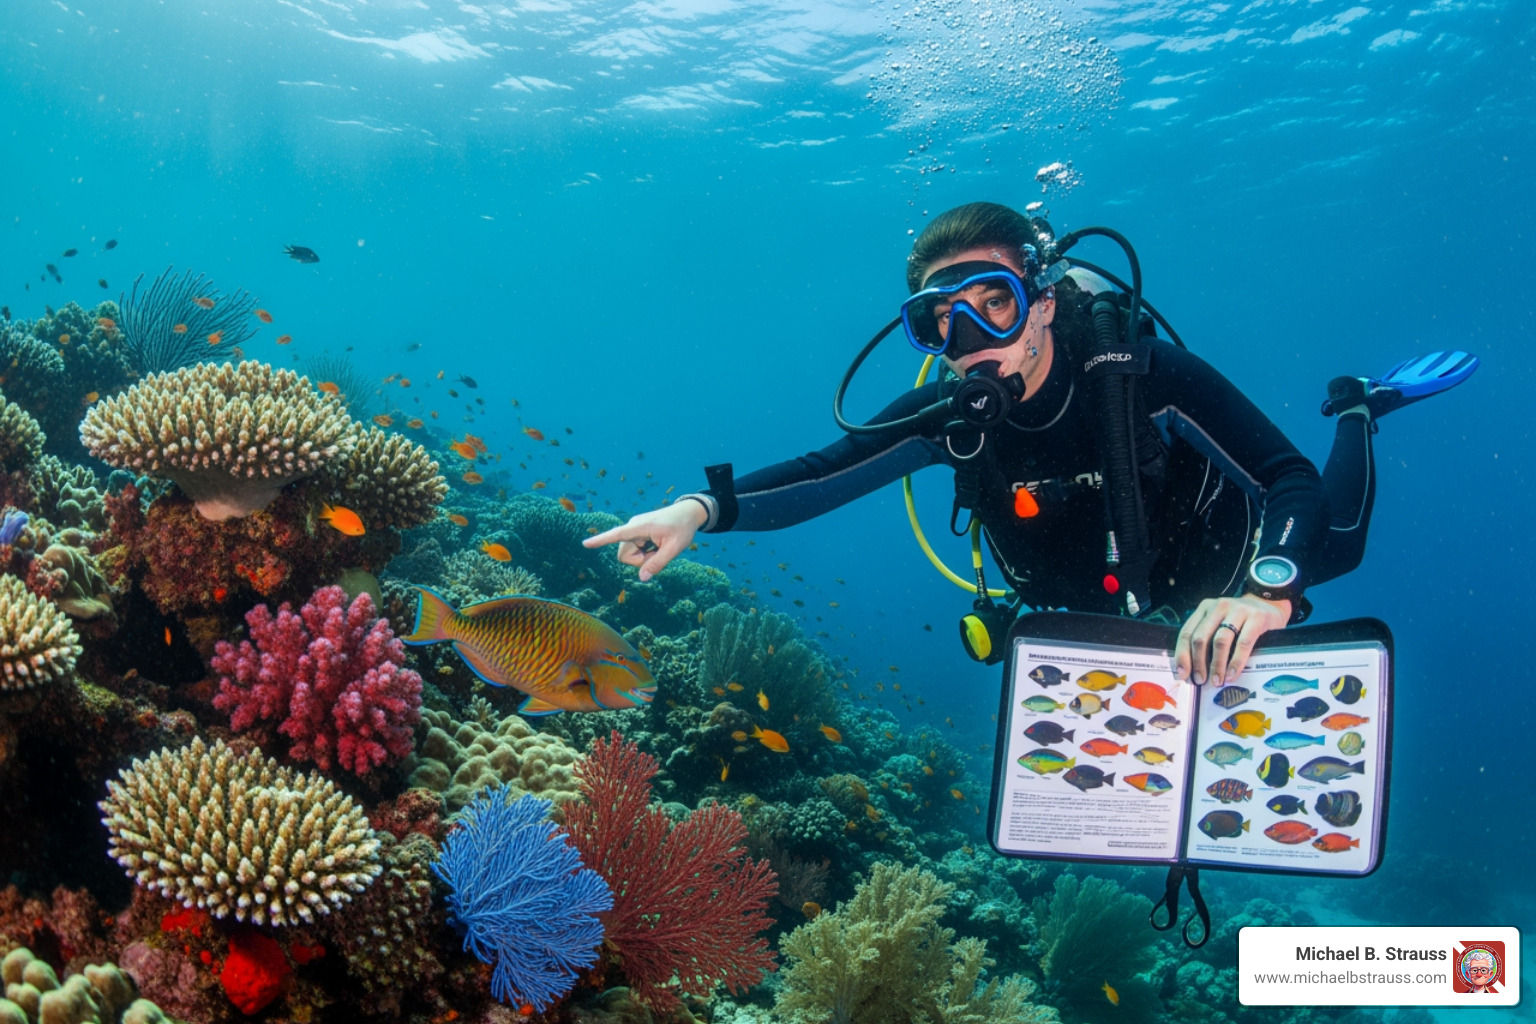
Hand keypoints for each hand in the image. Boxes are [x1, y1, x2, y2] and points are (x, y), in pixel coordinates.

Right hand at [582, 502, 706, 581]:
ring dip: (644, 557)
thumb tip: (642, 578)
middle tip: (658, 552)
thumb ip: (658, 564)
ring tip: (659, 547)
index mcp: (640, 527)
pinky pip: (635, 550)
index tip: (585, 544)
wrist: (688, 513)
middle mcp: (633, 527)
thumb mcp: (674, 548)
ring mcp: (634, 530)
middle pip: (624, 555)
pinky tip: (658, 544)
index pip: (617, 534)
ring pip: (630, 555)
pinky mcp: (637, 533)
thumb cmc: (682, 528)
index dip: (601, 540)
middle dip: (639, 561)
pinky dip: (646, 552)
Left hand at [1174, 594, 1291, 684]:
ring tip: (1216, 681)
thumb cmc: (1240, 619)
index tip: (1182, 674)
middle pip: (1201, 638)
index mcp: (1205, 608)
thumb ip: (1207, 638)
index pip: (1186, 632)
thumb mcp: (1220, 622)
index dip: (1182, 655)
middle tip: (1200, 680)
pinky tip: (1232, 674)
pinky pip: (1243, 643)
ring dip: (1216, 665)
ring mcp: (1238, 610)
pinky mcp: (1257, 618)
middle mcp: (1219, 607)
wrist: (1270, 604)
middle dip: (1198, 663)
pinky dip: (1236, 662)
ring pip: (1220, 641)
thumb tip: (1193, 670)